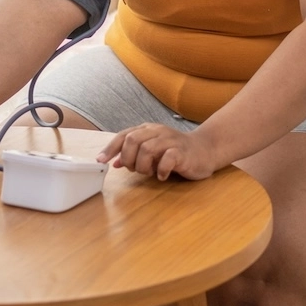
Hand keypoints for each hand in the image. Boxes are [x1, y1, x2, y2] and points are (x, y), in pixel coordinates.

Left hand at [96, 123, 218, 181]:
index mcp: (148, 130)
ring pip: (147, 149)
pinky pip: (167, 159)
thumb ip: (134, 154)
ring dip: (143, 166)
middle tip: (135, 170)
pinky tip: (162, 175)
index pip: (124, 135)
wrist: (205, 150)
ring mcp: (171, 140)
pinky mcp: (182, 152)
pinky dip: (161, 170)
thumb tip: (115, 162)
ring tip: (150, 172)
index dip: (110, 148)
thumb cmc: (175, 152)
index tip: (100, 161)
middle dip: (128, 158)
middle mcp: (158, 132)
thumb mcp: (152, 151)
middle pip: (132, 140)